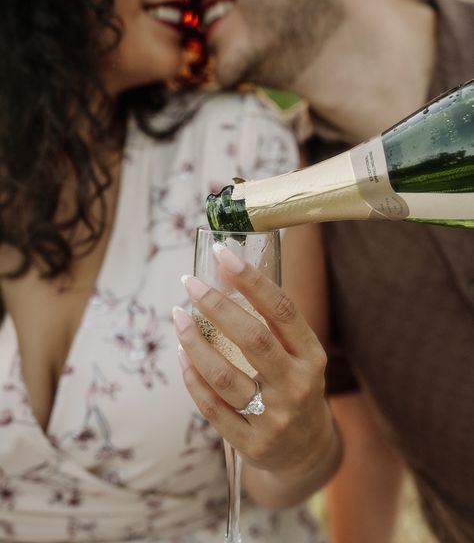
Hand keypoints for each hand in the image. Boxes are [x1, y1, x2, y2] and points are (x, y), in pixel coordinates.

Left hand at [173, 245, 338, 486]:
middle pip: (253, 339)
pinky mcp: (252, 443)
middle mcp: (297, 386)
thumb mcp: (298, 356)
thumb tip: (224, 274)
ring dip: (194, 342)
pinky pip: (212, 406)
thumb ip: (270, 323)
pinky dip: (191, 377)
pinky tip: (182, 354)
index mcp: (312, 357)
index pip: (283, 310)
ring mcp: (275, 418)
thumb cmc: (294, 387)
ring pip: (224, 375)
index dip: (252, 280)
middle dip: (216, 306)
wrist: (306, 451)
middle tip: (190, 284)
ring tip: (177, 316)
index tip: (223, 254)